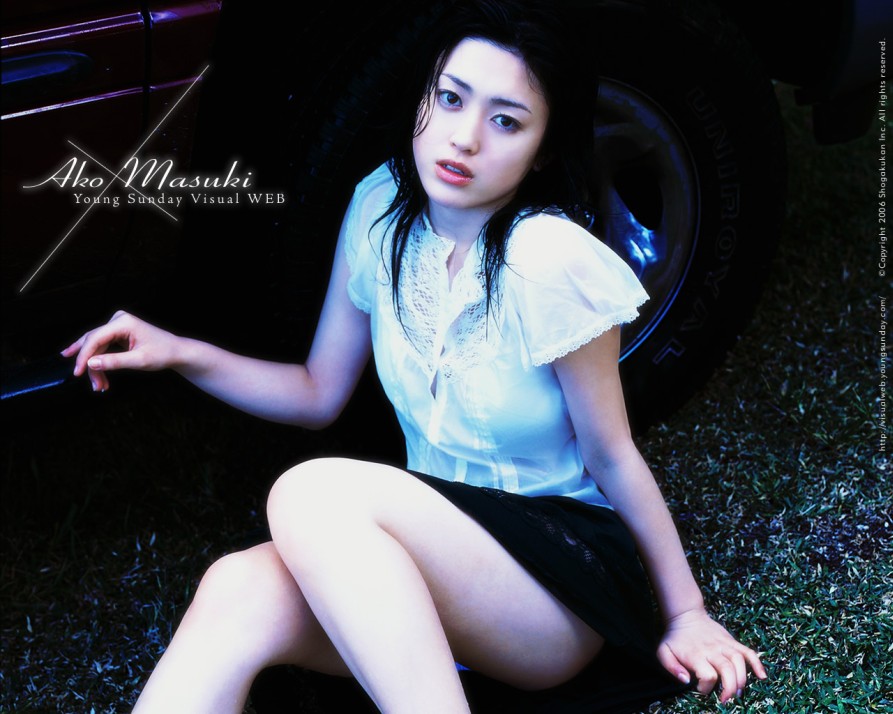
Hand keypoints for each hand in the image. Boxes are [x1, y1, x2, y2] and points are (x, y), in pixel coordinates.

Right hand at [61, 310, 181, 391]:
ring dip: (95, 367)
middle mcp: (118, 320)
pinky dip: (100, 362)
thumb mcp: (139, 360)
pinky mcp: (118, 333)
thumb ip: (114, 362)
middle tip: (92, 384)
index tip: (77, 372)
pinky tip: (92, 373)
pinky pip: (102, 347)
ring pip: (96, 347)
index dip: (84, 356)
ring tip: (98, 385)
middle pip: (94, 343)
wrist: (177, 352)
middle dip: (90, 365)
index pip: (95, 338)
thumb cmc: (163, 353)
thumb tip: (90, 364)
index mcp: (123, 322)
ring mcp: (117, 325)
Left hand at [657, 607, 766, 703]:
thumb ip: (671, 667)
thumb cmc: (674, 638)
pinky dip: (757, 663)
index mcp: (696, 654)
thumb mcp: (663, 651)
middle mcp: (712, 649)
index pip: (707, 675)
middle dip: (729, 688)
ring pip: (739, 661)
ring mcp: (724, 644)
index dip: (705, 687)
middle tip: (726, 700)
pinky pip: (748, 651)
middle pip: (726, 669)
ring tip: (738, 693)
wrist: (685, 615)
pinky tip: (762, 676)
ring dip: (742, 679)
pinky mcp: (731, 641)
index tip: (700, 690)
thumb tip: (685, 680)